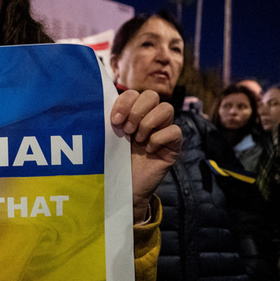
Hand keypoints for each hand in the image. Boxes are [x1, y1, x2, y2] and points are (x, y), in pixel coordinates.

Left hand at [110, 90, 181, 222]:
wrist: (123, 187)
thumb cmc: (115, 161)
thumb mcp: (110, 137)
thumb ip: (111, 119)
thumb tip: (105, 103)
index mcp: (132, 113)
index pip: (134, 93)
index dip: (124, 103)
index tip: (114, 121)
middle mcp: (149, 118)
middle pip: (152, 96)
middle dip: (136, 111)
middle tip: (127, 131)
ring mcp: (163, 130)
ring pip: (166, 108)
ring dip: (148, 123)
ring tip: (137, 139)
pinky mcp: (173, 145)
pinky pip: (174, 130)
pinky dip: (159, 138)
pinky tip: (149, 149)